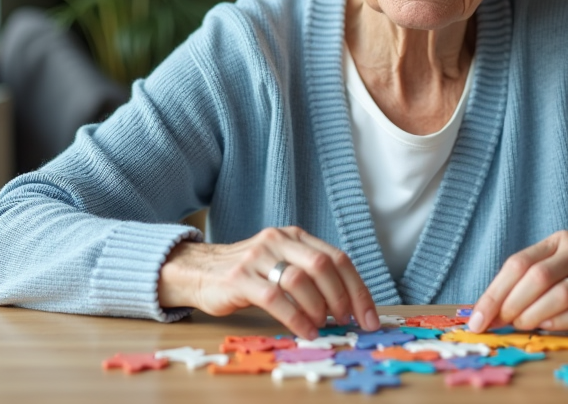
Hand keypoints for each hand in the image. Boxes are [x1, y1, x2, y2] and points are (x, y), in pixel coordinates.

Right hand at [157, 226, 379, 338]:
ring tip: (324, 326)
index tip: (369, 316)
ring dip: (318, 307)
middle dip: (342, 297)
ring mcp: (258, 257)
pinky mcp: (239, 278)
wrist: (198, 271)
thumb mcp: (281, 264)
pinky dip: (295, 317)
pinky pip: (274, 298)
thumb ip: (310, 275)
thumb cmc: (248, 274)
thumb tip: (347, 306)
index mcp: (294, 236)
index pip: (338, 258)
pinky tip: (305, 331)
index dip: (358, 288)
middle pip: (323, 264)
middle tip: (348, 321)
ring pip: (299, 279)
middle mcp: (278, 240)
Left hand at [467, 230, 567, 332]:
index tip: (478, 319)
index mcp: (558, 241)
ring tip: (523, 324)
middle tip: (502, 323)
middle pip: (538, 276)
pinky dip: (559, 322)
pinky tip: (547, 326)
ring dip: (534, 314)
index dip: (495, 293)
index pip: (518, 263)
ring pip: (560, 293)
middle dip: (513, 304)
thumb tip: (485, 315)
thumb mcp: (552, 273)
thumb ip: (522, 287)